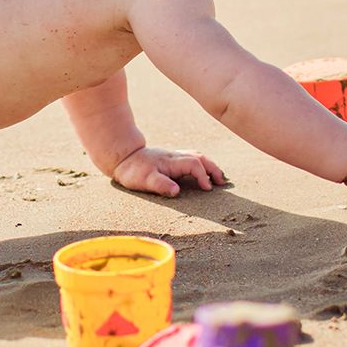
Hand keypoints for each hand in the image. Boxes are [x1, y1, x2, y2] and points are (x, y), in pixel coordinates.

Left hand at [111, 146, 226, 197]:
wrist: (124, 157)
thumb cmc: (133, 171)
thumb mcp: (144, 180)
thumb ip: (161, 185)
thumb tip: (177, 191)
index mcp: (172, 162)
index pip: (194, 165)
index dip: (203, 176)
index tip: (208, 189)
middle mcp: (175, 156)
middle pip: (201, 158)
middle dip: (213, 169)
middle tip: (222, 182)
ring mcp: (174, 156)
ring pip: (197, 156)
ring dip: (209, 165)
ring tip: (217, 177)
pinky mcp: (171, 158)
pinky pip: (191, 157)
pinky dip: (201, 163)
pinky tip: (202, 171)